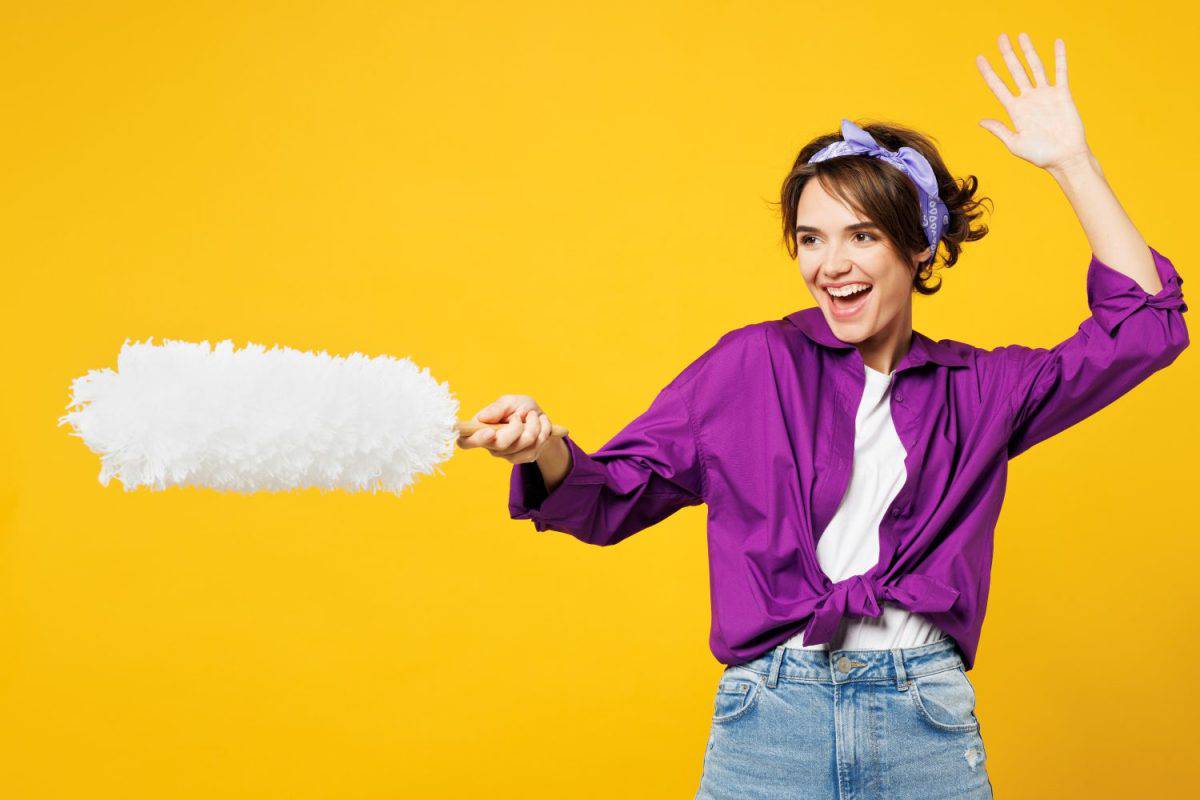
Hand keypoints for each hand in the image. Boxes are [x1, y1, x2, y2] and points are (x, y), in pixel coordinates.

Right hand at [456, 394, 557, 464]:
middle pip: (500, 444)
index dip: (475, 440)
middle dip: (517, 427)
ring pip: (522, 445)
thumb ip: (497, 408)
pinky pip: (535, 447)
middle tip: (522, 415)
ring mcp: (507, 455)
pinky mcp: (523, 458)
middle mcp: (490, 445)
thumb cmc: (520, 407)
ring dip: (534, 426)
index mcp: (480, 429)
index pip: (466, 441)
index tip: (490, 432)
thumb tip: (482, 417)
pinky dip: (543, 431)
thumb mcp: (509, 401)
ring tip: (534, 416)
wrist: (540, 418)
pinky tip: (541, 425)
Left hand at [975, 32, 1091, 171]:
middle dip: (1007, 53)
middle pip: (1015, 71)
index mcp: (1014, 110)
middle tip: (1001, 37)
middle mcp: (1028, 99)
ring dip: (1028, 51)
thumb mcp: (1015, 144)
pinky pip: (1060, 71)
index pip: (997, 86)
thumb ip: (999, 130)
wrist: (1065, 157)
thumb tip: (981, 121)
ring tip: (1021, 35)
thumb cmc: (1040, 155)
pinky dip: (1059, 57)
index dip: (988, 72)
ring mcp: (1045, 94)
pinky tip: (1057, 43)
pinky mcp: (1062, 94)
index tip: (980, 58)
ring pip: (1035, 67)